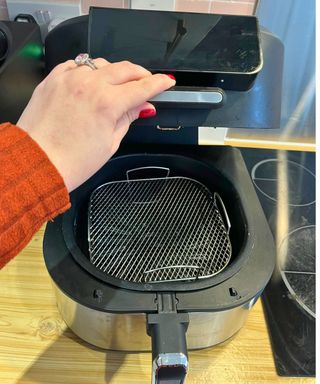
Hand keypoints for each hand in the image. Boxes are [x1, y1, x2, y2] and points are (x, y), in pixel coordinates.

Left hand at [17, 58, 174, 190]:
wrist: (38, 162)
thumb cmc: (71, 161)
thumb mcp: (110, 143)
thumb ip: (128, 118)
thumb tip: (142, 106)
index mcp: (107, 103)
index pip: (142, 86)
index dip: (159, 83)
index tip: (166, 81)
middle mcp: (88, 85)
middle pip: (125, 68)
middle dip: (140, 73)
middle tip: (146, 82)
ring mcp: (69, 79)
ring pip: (101, 63)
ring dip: (114, 71)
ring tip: (117, 85)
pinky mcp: (53, 79)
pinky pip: (77, 65)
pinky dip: (88, 70)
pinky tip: (91, 81)